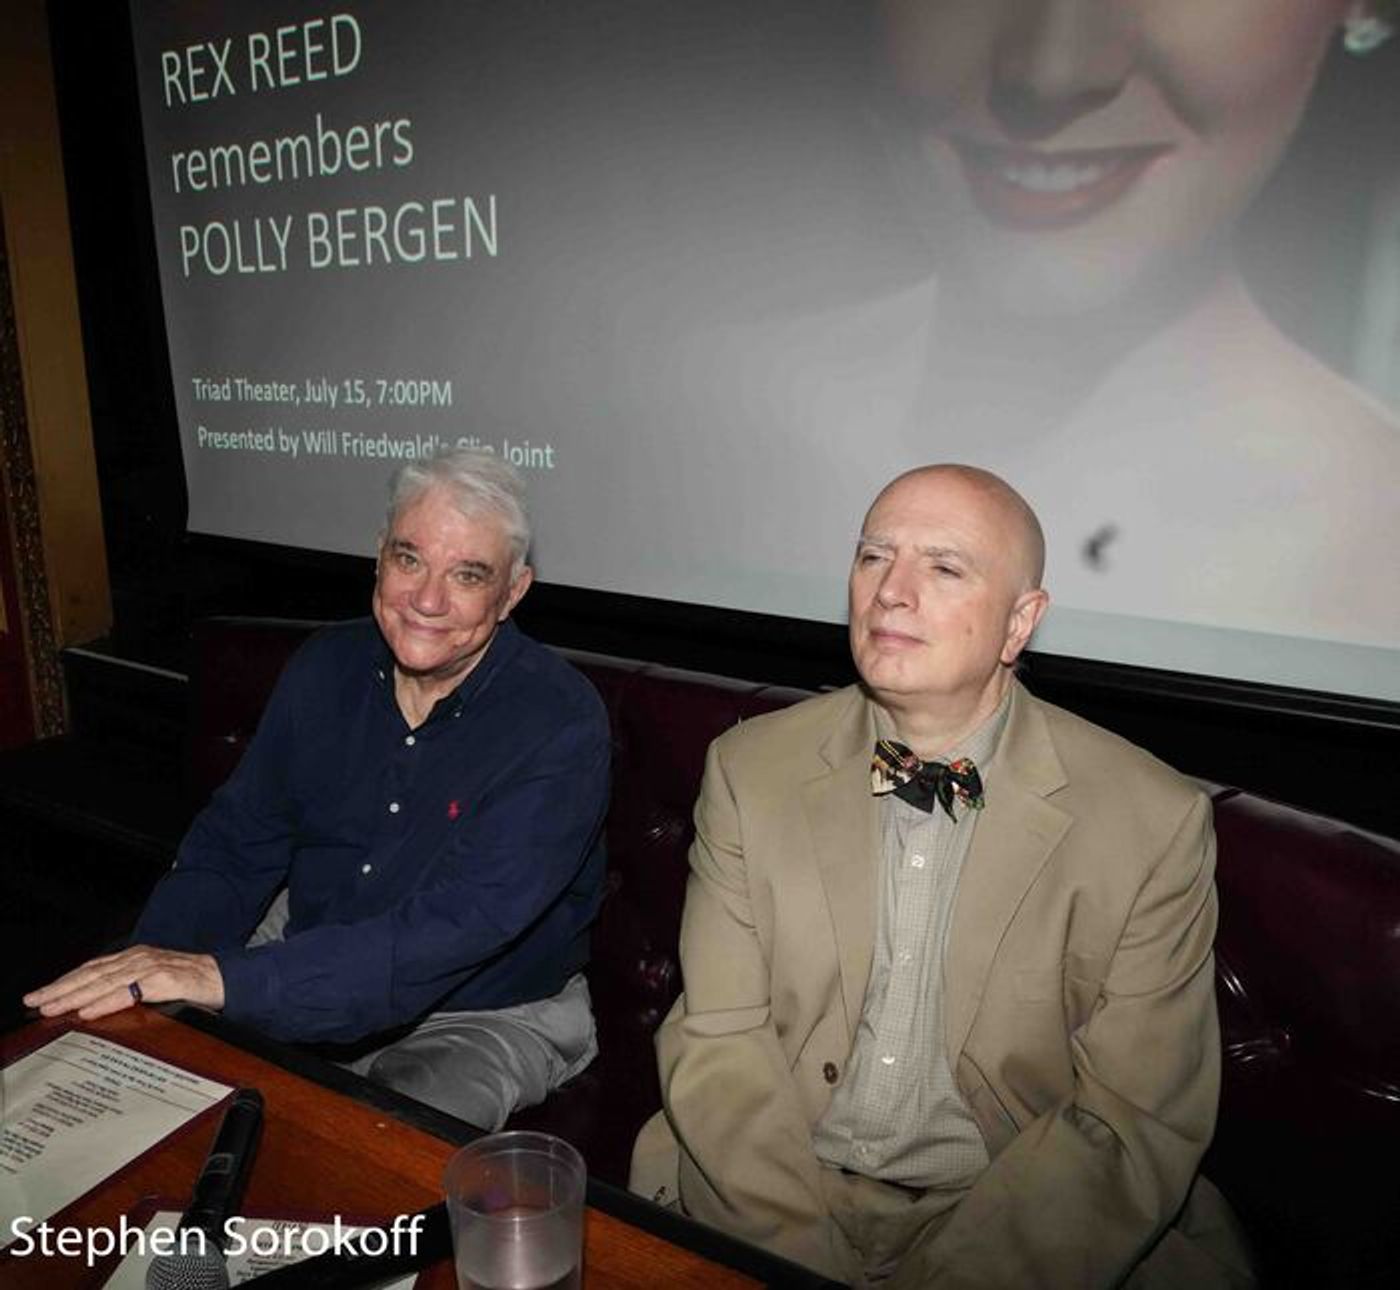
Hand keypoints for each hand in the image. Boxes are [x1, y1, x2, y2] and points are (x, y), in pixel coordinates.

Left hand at [22, 945, 224, 1019]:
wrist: (227, 978)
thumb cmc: (192, 982)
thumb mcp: (154, 981)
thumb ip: (129, 987)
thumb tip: (95, 1005)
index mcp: (135, 957)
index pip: (92, 969)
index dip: (65, 981)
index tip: (42, 995)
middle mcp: (139, 958)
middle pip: (91, 974)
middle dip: (60, 989)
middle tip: (34, 1002)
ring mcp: (150, 968)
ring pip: (103, 983)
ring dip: (74, 996)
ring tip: (51, 1007)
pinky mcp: (163, 981)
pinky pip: (128, 993)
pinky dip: (104, 1002)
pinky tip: (88, 1010)